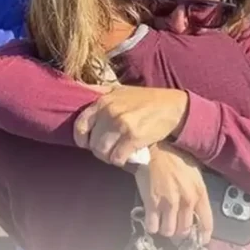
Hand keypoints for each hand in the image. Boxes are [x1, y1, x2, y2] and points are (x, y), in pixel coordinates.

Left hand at [73, 86, 188, 166]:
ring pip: (103, 152)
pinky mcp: (134, 138)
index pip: (80, 125)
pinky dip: (121, 161)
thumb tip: (77, 89)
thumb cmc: (145, 99)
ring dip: (110, 157)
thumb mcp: (120, 90)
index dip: (82, 139)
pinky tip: (128, 156)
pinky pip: (118, 158)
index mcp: (103, 101)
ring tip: (117, 153)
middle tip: (109, 149)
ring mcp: (122, 125)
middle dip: (99, 150)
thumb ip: (99, 92)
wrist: (173, 107)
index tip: (88, 143)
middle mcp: (110, 112)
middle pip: (93, 142)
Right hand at [135, 143, 212, 240]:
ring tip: (163, 222)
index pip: (206, 222)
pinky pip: (153, 226)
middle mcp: (187, 200)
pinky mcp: (152, 203)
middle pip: (185, 229)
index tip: (201, 239)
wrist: (154, 149)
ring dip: (165, 229)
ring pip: (169, 231)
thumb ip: (197, 191)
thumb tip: (196, 209)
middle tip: (175, 226)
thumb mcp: (194, 172)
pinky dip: (152, 225)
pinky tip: (152, 219)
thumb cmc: (174, 157)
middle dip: (180, 231)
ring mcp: (169, 203)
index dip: (203, 234)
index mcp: (199, 192)